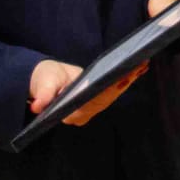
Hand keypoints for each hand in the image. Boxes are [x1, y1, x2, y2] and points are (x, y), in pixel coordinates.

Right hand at [28, 58, 148, 125]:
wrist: (44, 82)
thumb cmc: (44, 81)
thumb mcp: (43, 85)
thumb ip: (43, 95)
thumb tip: (37, 106)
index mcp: (71, 112)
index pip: (94, 102)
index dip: (109, 90)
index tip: (122, 78)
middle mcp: (83, 114)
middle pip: (107, 98)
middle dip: (124, 82)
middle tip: (139, 66)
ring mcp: (91, 109)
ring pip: (113, 96)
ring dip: (128, 80)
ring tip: (142, 64)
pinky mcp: (97, 102)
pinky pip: (113, 92)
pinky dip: (126, 80)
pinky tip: (138, 69)